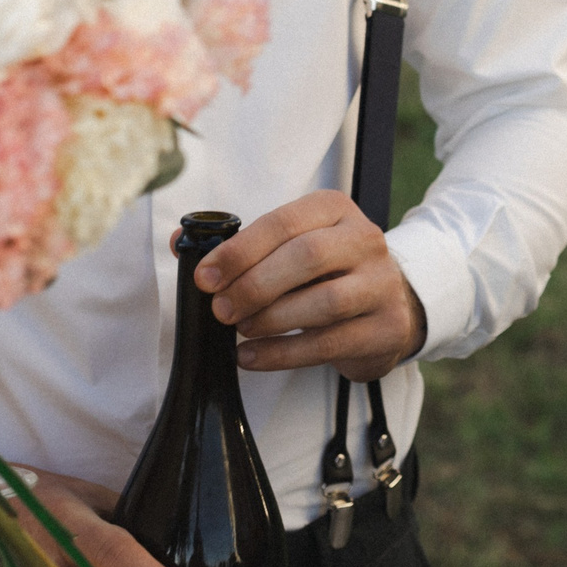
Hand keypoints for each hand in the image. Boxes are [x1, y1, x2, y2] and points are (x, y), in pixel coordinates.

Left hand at [194, 189, 426, 382]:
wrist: (388, 306)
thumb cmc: (326, 272)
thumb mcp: (291, 248)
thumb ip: (239, 246)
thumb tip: (178, 244)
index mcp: (335, 210)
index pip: (285, 222)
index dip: (240, 250)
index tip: (206, 276)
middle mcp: (365, 239)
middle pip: (308, 256)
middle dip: (254, 285)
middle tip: (220, 309)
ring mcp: (381, 284)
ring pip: (324, 301)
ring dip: (271, 319)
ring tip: (241, 330)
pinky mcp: (385, 327)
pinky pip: (329, 344)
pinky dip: (282, 354)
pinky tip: (252, 356)